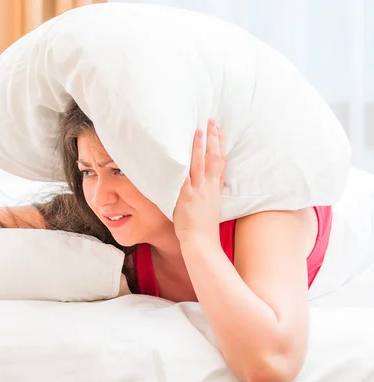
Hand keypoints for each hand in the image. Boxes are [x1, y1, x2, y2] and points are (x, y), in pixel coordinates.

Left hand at [173, 118, 225, 243]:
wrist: (202, 243)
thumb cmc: (204, 227)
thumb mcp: (212, 204)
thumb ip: (211, 189)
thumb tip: (210, 177)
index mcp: (215, 189)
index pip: (220, 161)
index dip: (220, 144)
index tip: (218, 129)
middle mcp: (209, 187)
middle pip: (213, 158)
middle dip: (213, 138)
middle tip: (211, 121)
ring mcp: (198, 191)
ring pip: (200, 164)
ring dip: (199, 146)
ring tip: (198, 130)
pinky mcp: (186, 198)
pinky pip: (183, 178)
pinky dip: (181, 166)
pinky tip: (178, 155)